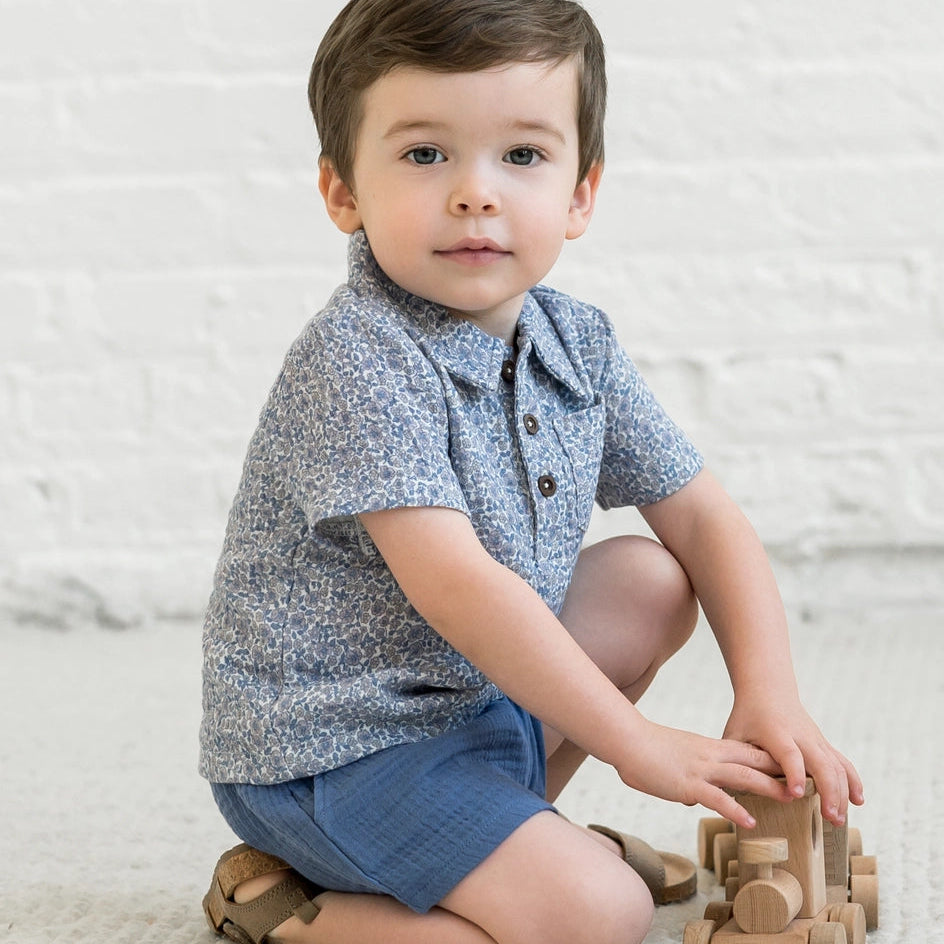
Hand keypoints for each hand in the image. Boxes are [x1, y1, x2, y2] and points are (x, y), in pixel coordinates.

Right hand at [616, 719, 794, 828]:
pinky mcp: (688, 783)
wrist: (627, 740)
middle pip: (754, 761)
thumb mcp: (677, 759)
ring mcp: (701, 769)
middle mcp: (710, 755)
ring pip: (743, 776)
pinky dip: (736, 809)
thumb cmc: (646, 750)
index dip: (773, 759)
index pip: (749, 751)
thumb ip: (691, 776)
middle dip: (781, 771)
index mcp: (709, 748)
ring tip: (790, 800)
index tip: (795, 768)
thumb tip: (696, 797)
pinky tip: (749, 822)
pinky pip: (717, 797)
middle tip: (806, 782)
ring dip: (769, 787)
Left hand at [723, 696, 864, 825]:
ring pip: (836, 765)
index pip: (789, 754)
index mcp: (776, 733)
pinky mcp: (823, 744)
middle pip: (821, 762)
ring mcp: (815, 739)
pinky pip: (842, 762)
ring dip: (842, 792)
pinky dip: (853, 780)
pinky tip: (858, 800)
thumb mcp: (735, 734)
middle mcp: (801, 736)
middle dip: (829, 791)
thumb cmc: (748, 716)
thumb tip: (725, 789)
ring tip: (838, 819)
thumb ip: (733, 760)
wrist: (768, 690)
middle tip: (829, 818)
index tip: (797, 794)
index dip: (794, 773)